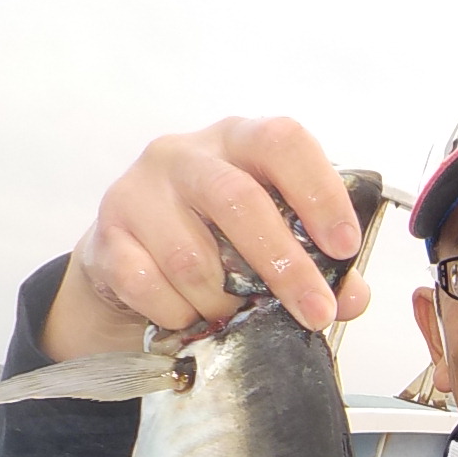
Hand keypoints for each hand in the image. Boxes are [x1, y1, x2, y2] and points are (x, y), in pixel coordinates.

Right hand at [42, 117, 371, 360]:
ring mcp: (139, 191)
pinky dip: (180, 314)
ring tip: (233, 312)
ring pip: (193, 259)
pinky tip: (189, 315)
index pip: (283, 141)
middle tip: (316, 313)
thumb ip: (320, 265)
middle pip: (239, 201)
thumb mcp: (274, 238)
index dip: (320, 192)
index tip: (345, 247)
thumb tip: (350, 296)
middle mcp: (185, 155)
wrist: (131, 254)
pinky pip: (149, 286)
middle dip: (285, 267)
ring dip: (224, 301)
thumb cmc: (217, 238)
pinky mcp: (107, 236)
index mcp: (238, 142)